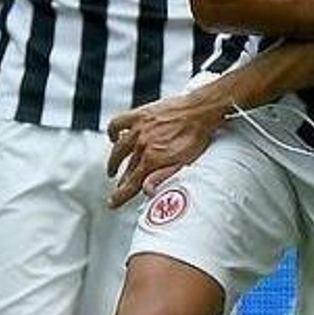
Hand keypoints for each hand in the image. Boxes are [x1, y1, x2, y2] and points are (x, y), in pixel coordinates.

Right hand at [106, 94, 225, 206]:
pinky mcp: (139, 115)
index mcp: (153, 160)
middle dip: (121, 182)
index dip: (120, 196)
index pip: (131, 183)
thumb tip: (147, 191)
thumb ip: (163, 177)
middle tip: (119, 188)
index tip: (112, 203)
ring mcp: (139, 130)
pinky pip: (117, 124)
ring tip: (113, 168)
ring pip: (118, 150)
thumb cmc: (197, 137)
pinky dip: (112, 132)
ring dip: (114, 161)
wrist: (201, 111)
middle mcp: (142, 146)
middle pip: (126, 169)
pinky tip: (114, 137)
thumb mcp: (184, 162)